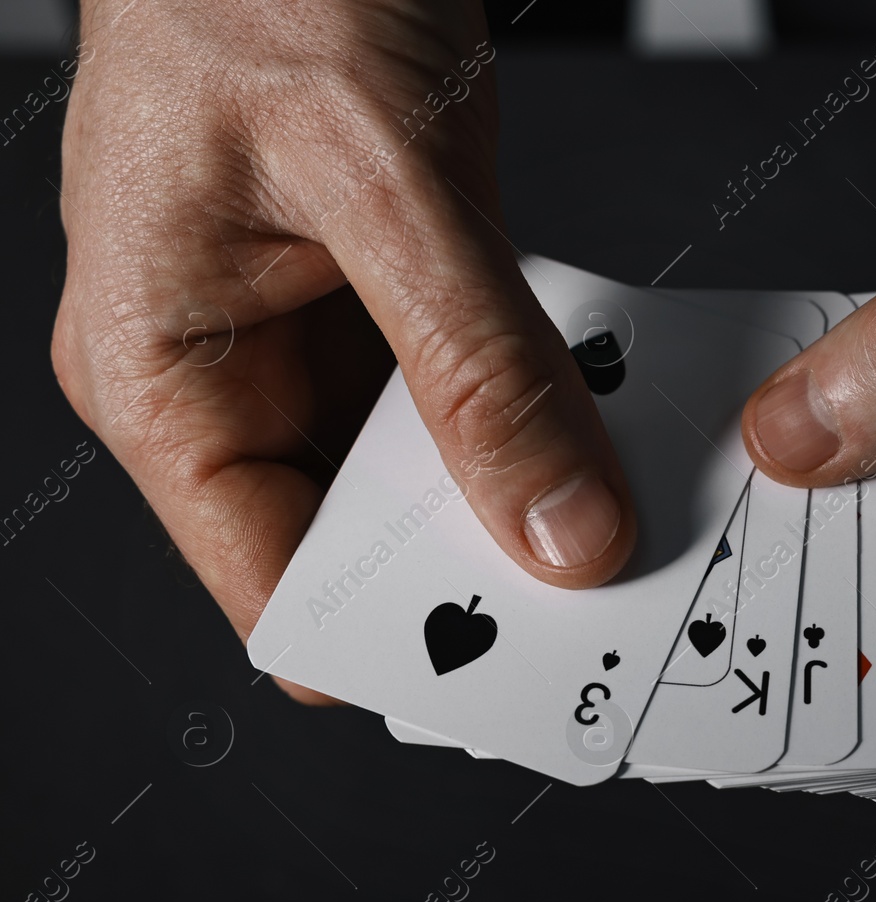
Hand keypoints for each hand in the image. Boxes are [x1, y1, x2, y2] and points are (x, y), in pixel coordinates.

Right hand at [52, 0, 635, 699]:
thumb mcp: (377, 181)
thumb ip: (476, 368)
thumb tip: (558, 524)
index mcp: (165, 378)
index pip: (277, 588)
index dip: (398, 642)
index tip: (526, 668)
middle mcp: (238, 382)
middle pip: (370, 543)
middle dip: (484, 567)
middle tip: (612, 585)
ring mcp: (325, 346)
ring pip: (437, 476)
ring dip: (530, 487)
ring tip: (632, 507)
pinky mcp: (400, 302)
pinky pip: (480, 393)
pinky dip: (545, 408)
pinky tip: (615, 418)